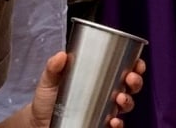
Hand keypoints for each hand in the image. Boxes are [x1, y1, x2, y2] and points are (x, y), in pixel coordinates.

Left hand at [29, 52, 145, 127]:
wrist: (39, 122)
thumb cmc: (48, 99)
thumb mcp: (49, 81)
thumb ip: (53, 68)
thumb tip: (61, 55)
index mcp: (99, 79)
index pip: (123, 69)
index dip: (135, 66)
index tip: (137, 62)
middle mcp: (106, 95)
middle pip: (130, 87)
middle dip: (135, 81)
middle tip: (129, 78)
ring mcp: (104, 111)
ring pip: (126, 105)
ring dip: (128, 101)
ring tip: (120, 98)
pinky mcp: (100, 125)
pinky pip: (116, 127)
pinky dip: (118, 124)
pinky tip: (113, 121)